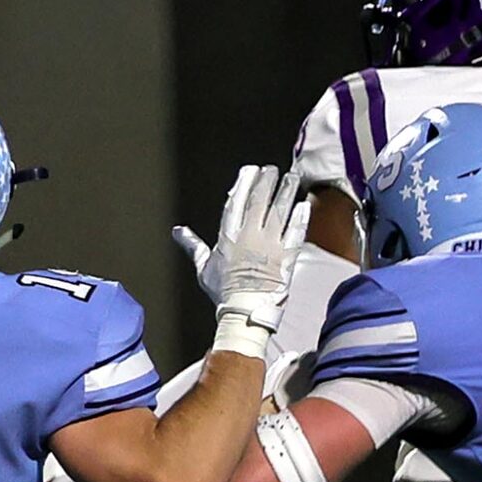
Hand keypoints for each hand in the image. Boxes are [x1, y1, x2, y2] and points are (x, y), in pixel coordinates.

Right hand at [177, 166, 308, 333]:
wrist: (245, 312)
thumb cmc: (223, 292)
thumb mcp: (204, 267)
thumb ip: (193, 246)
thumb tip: (178, 231)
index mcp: (229, 237)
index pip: (236, 202)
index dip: (244, 183)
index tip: (251, 170)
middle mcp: (250, 236)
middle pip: (259, 201)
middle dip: (267, 182)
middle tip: (273, 170)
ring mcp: (270, 245)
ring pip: (280, 211)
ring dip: (286, 192)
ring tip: (292, 178)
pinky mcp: (287, 256)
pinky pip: (296, 231)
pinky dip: (300, 217)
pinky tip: (303, 204)